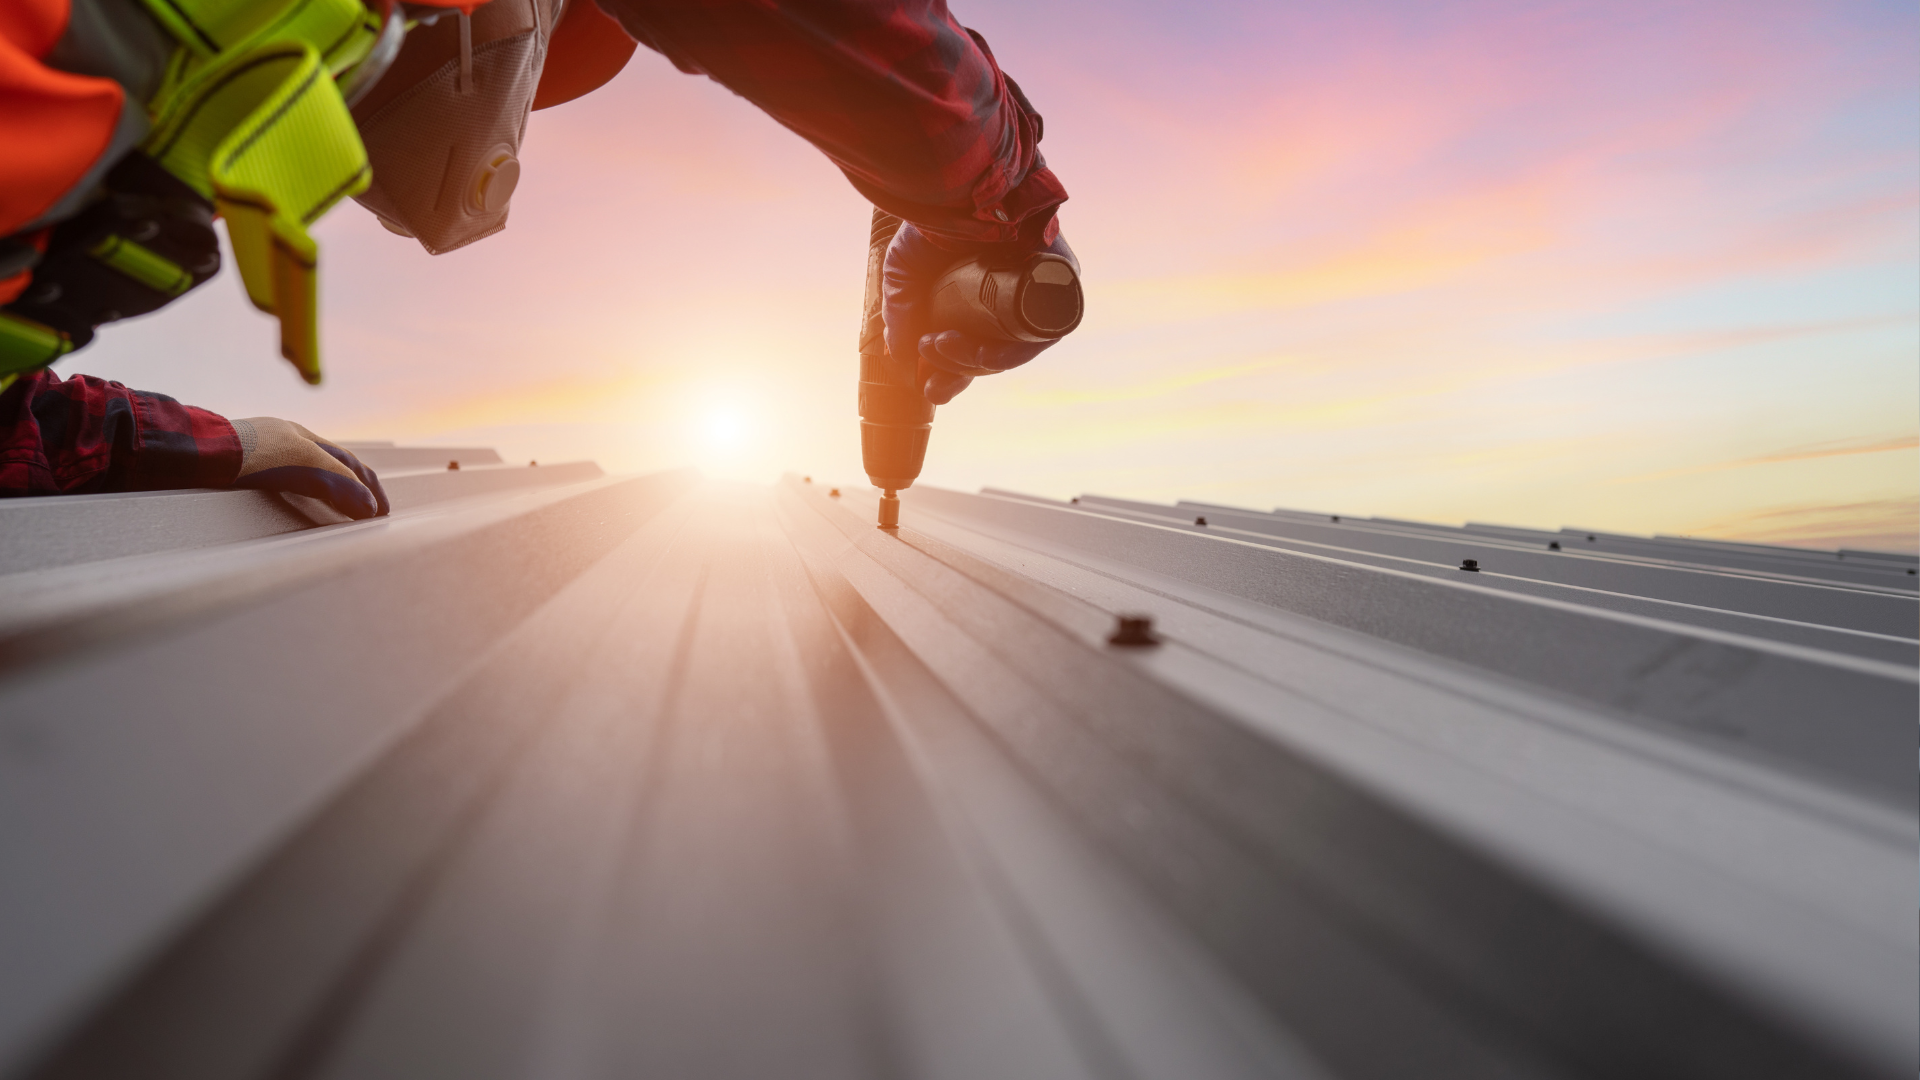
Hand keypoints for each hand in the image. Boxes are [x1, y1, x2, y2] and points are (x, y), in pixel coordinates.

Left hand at [230, 417, 389, 519]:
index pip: (348, 462)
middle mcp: (283, 441)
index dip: (370, 487)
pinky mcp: (241, 472)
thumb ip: (341, 484)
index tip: (382, 511)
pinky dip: (300, 496)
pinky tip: (294, 506)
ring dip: (328, 492)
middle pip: (329, 464)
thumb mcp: (306, 466)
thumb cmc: (252, 455)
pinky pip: (280, 484)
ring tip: (339, 511)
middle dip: (354, 487)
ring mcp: (260, 455)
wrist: (199, 457)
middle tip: (368, 511)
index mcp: (303, 436)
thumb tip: (369, 507)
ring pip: (305, 474)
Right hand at [881, 222, 1079, 404]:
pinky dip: (1011, 350)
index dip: (953, 374)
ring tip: (939, 344)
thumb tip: (901, 357)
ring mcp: (1039, 290)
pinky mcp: (1062, 279)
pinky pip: (1043, 332)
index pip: (974, 348)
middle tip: (929, 369)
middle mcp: (1013, 296)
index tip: (930, 388)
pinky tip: (980, 351)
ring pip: (1016, 350)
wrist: (961, 175)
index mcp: (981, 297)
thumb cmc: (935, 214)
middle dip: (960, 371)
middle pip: (995, 355)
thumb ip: (901, 312)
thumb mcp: (904, 269)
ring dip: (978, 362)